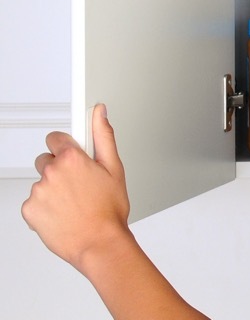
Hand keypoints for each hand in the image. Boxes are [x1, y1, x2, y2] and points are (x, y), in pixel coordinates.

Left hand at [21, 104, 133, 271]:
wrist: (98, 243)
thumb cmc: (109, 210)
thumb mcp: (115, 168)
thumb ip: (103, 135)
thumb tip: (98, 112)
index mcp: (71, 158)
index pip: (56, 137)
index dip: (67, 146)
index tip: (74, 154)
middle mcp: (51, 171)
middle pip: (46, 160)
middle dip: (60, 169)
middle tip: (79, 185)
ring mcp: (38, 191)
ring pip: (42, 183)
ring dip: (53, 189)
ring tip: (74, 203)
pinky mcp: (29, 210)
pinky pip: (34, 203)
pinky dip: (45, 208)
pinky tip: (63, 214)